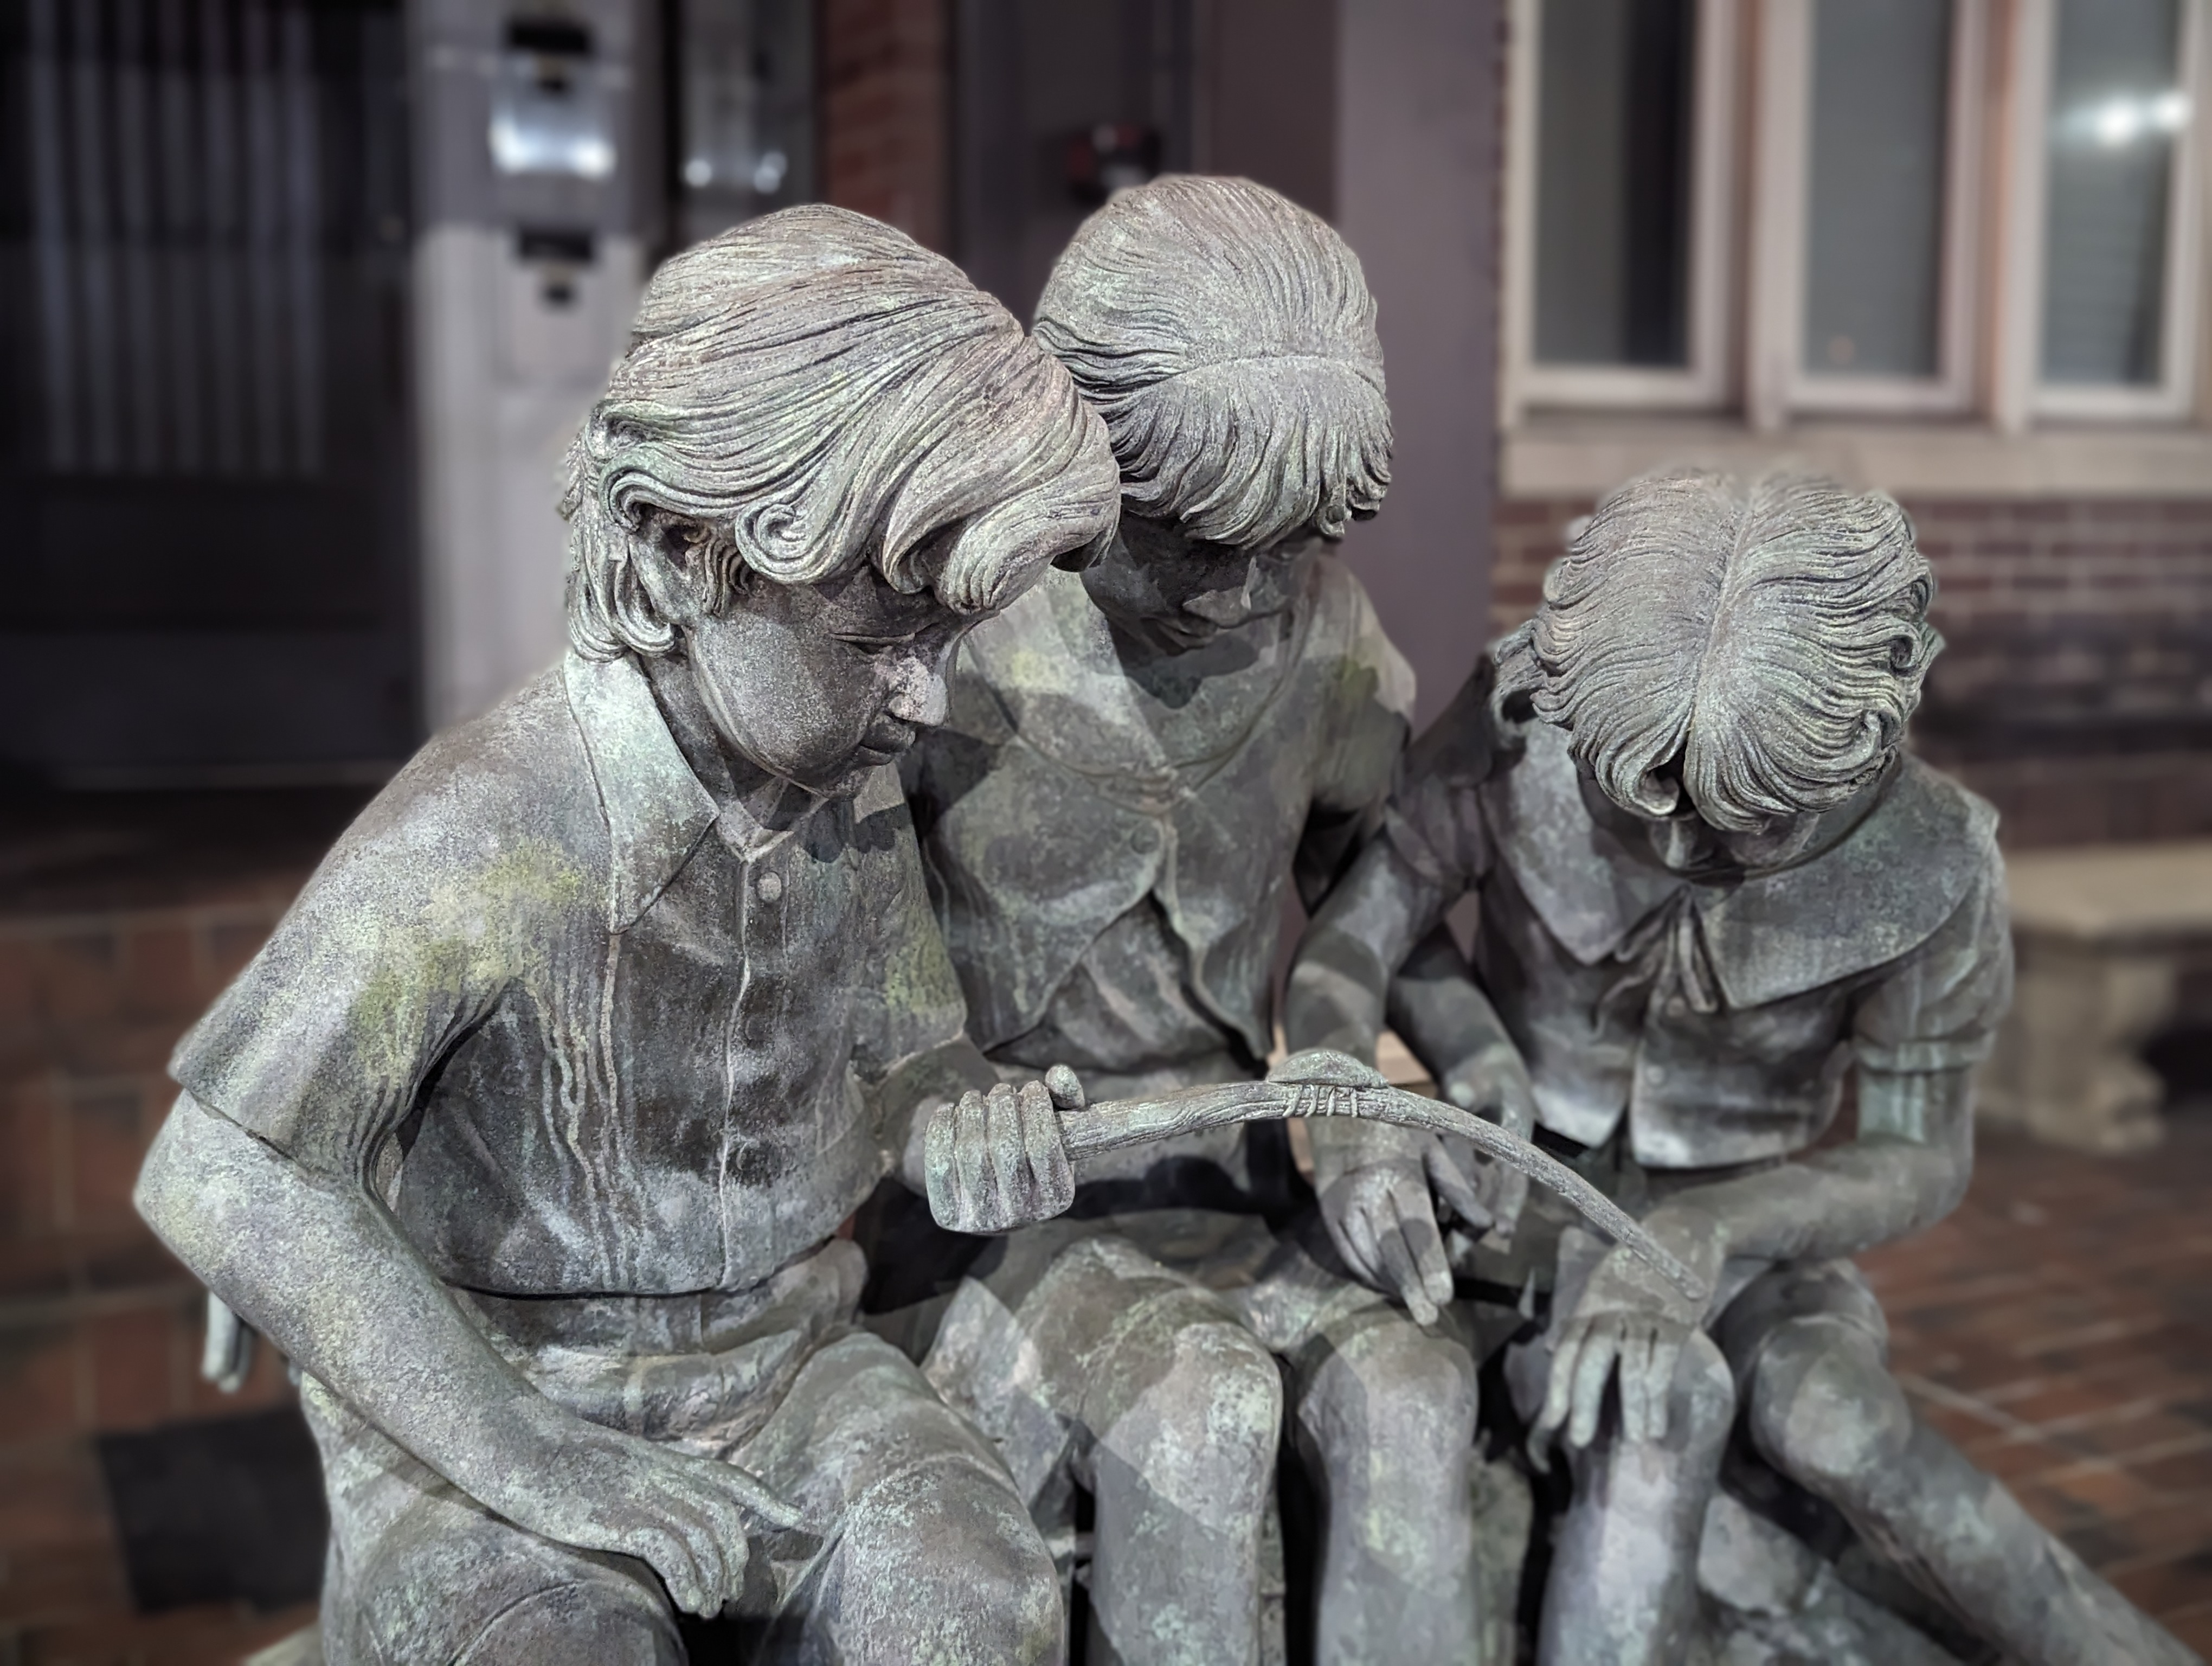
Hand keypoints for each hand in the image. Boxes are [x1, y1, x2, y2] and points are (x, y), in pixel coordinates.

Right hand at [489, 1419, 802, 1616]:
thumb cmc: (556, 1461)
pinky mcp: (622, 1516)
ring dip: (713, 1577)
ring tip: (708, 1607)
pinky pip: (673, 1550)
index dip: (768, 1499)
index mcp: (663, 1461)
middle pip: (725, 1514)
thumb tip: (660, 1515)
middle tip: (728, 1594)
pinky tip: (688, 1602)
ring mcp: (644, 1492)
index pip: (730, 1478)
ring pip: (705, 1536)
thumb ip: (645, 1483)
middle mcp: (664, 1473)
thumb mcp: (613, 1465)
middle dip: (735, 1557)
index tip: (800, 1519)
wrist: (520, 1446)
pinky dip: (689, 1579)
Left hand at [924, 1068, 1080, 1232]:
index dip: (1036, 1110)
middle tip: (1002, 1090)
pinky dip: (941, 1129)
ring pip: (972, 1154)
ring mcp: (981, 1219)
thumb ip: (1067, 1096)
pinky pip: (940, 1164)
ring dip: (972, 1114)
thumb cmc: (1032, 1146)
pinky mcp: (949, 1213)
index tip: (1033, 1088)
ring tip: (976, 1098)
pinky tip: (950, 1111)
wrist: (993, 1188)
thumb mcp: (1059, 1124)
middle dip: (1002, 1108)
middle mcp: (1020, 1216)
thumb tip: (1058, 1074)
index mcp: (1056, 1198)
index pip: (1044, 1147)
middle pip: (1006, 1150)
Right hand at [1314, 1122, 1490, 1325]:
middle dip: (1411, 1286)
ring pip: (1367, 1256)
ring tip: (1414, 1304)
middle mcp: (1367, 1190)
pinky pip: (1348, 1253)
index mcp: (1399, 1173)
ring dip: (1391, 1283)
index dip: (1431, 1264)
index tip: (1444, 1296)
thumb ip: (1459, 1190)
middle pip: (1391, 1249)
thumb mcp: (1433, 1149)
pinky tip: (1388, 1285)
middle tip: (1428, 1317)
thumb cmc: (1397, 1133)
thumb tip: (1489, 1227)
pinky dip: (1368, 1274)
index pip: (1417, 1228)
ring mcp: (1342, 1203)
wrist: (1337, 1111)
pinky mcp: (1328, 1213)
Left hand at [1438, 1042, 1540, 1244]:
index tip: (1502, 1230)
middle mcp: (1498, 1162)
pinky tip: (1416, 1233)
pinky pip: (1449, 1195)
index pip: (1513, 1179)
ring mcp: (1479, 1168)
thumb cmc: (1489, 1076)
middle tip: (1454, 1258)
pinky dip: (1437, 1210)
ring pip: (1467, 1205)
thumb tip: (1460, 1094)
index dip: (1508, 1205)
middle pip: (1487, 1202)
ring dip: (1453, 1228)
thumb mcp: (1483, 1079)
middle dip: (1471, 1231)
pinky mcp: (1459, 1168)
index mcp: (1513, 1143)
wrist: (1486, 1074)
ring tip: (1434, 1258)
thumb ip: (1472, 1090)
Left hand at [1534, 1213, 1723, 1452]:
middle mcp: (1611, 1307)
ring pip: (1632, 1368)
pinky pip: (1663, 1363)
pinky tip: (1658, 1424)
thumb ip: (1578, 1318)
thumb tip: (1549, 1351)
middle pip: (1591, 1359)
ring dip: (1633, 1410)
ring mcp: (1644, 1312)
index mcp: (1590, 1301)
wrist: (1686, 1228)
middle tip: (1578, 1440)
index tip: (1549, 1421)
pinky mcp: (1676, 1318)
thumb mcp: (1602, 1283)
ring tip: (1635, 1443)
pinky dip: (1659, 1397)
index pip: (1567, 1347)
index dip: (1557, 1385)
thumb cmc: (1640, 1263)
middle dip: (1583, 1402)